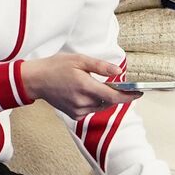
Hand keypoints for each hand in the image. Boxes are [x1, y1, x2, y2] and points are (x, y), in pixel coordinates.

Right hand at [20, 53, 140, 117]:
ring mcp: (77, 110)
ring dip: (104, 98)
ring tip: (97, 85)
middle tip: (118, 84)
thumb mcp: (79, 60)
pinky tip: (86, 92)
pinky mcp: (73, 115)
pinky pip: (91, 110)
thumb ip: (100, 67)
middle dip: (116, 94)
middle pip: (108, 102)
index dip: (128, 96)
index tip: (139, 93)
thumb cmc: (56, 67)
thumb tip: (119, 73)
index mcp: (85, 87)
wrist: (35, 80)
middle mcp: (82, 102)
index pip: (113, 96)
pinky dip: (94, 102)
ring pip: (100, 107)